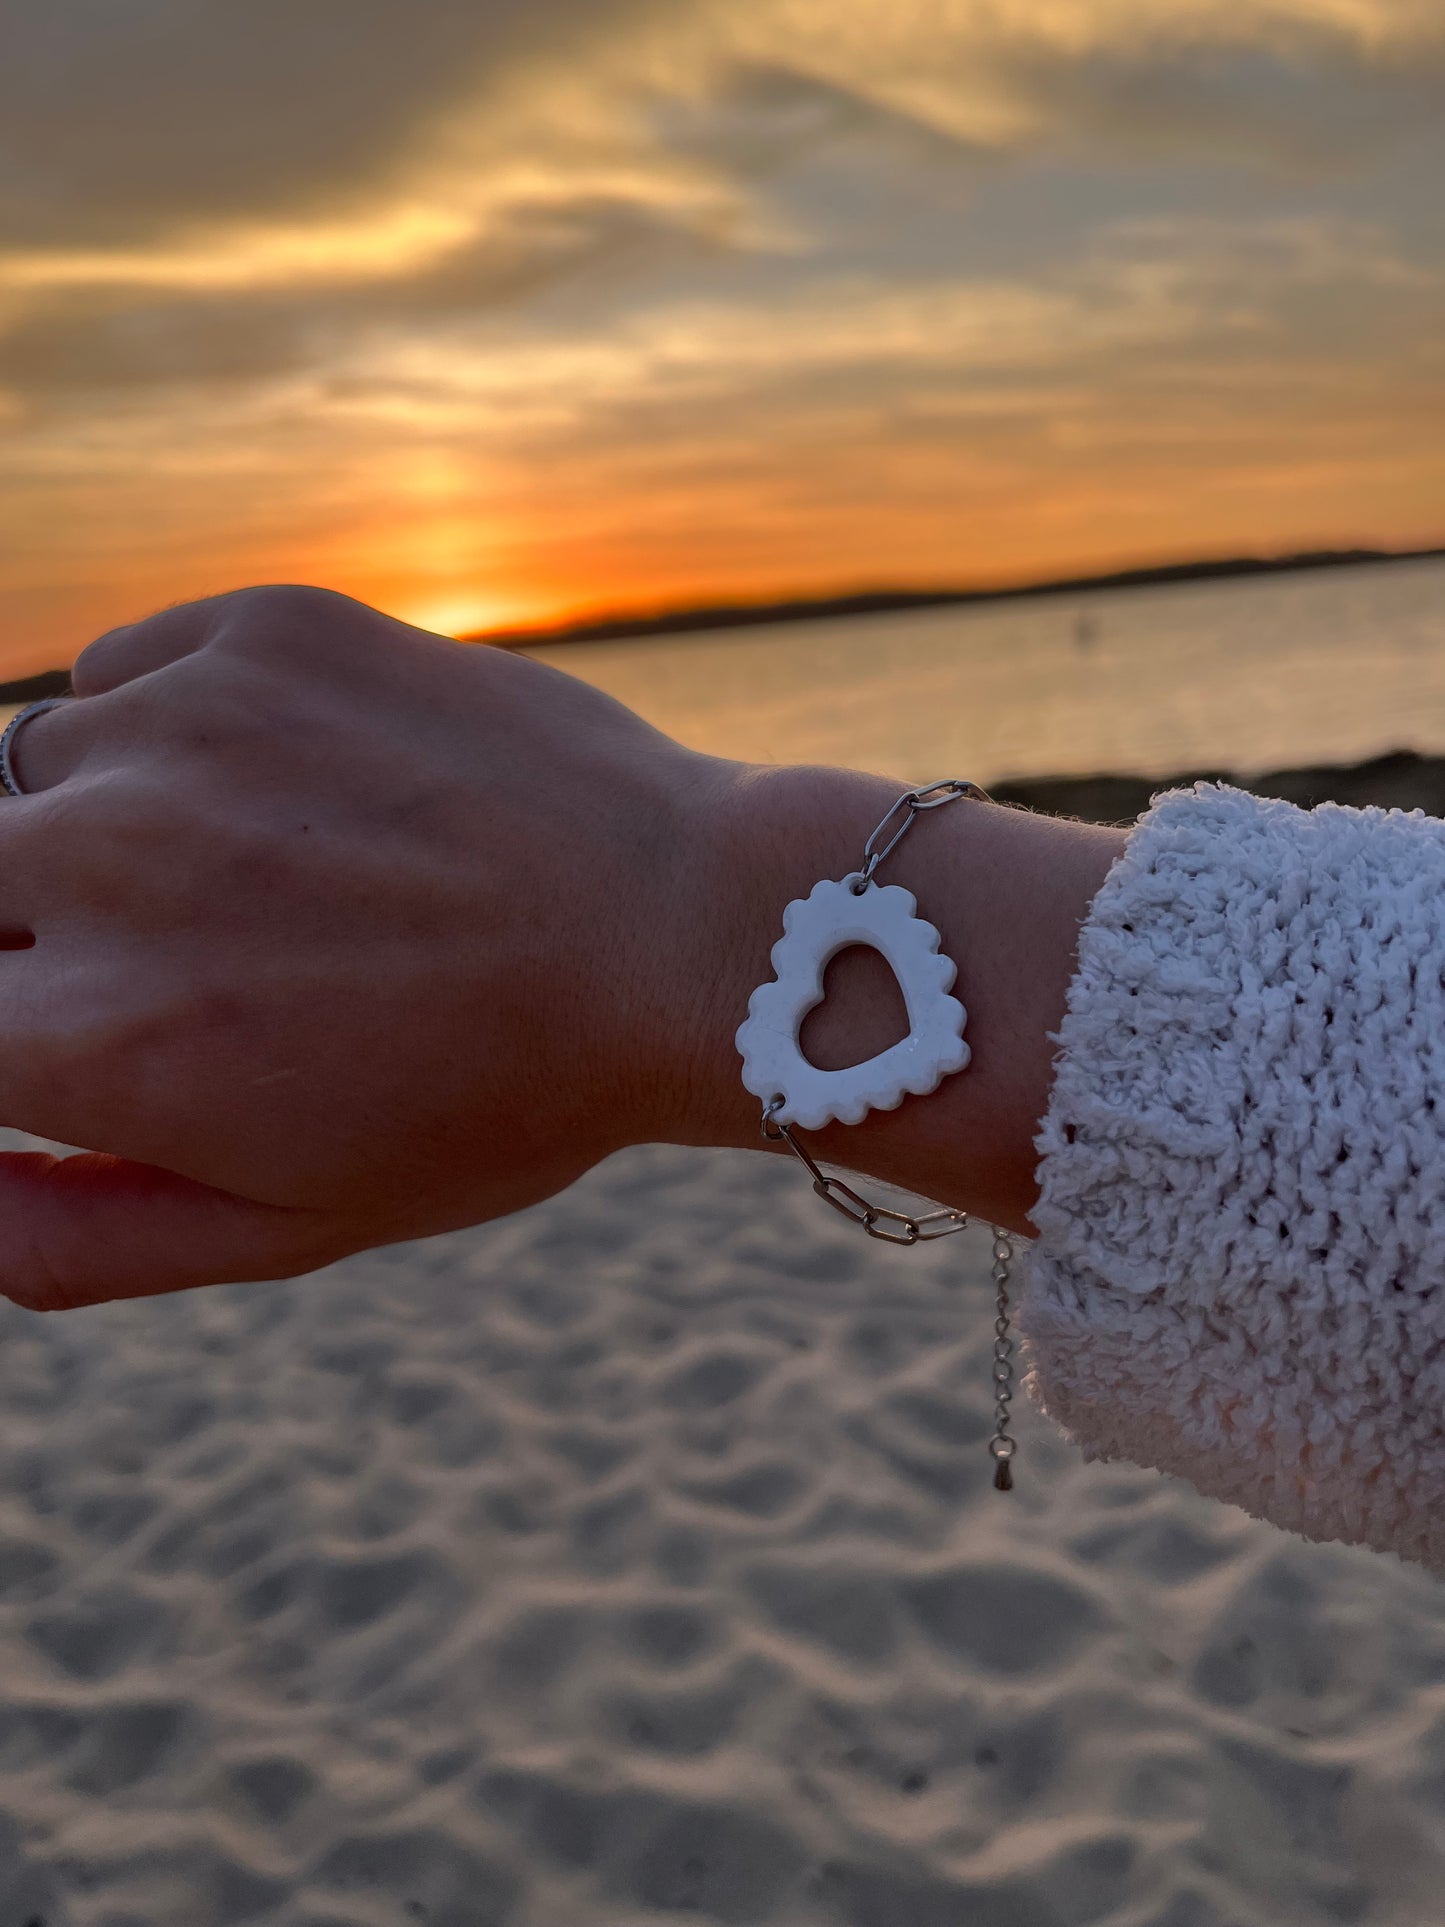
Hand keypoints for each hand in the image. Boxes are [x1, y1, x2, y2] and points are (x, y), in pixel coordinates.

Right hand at [0, 586, 730, 1307]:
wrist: (677, 931)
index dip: (16, 1036)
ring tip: (252, 878)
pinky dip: (157, 733)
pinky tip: (278, 788)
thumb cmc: (494, 1097)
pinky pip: (116, 672)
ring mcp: (182, 728)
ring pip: (25, 771)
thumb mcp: (288, 1221)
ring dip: (92, 830)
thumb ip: (71, 1237)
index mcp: (96, 1040)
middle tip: (188, 963)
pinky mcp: (260, 630)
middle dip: (31, 938)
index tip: (94, 1024)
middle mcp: (104, 865)